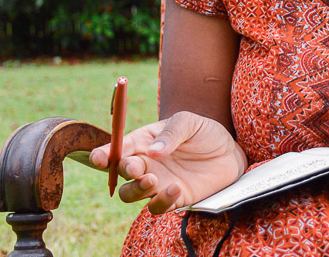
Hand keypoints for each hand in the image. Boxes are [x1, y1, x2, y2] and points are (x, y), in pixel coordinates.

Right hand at [89, 111, 246, 213]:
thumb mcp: (189, 122)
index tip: (99, 158)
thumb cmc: (204, 132)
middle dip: (123, 171)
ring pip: (130, 194)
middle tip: (136, 168)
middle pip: (120, 173)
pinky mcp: (172, 198)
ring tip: (153, 180)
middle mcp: (145, 163)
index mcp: (143, 141)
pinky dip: (161, 201)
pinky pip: (156, 206)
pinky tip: (175, 188)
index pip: (118, 148)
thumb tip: (153, 151)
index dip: (104, 153)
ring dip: (136, 190)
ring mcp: (157, 182)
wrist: (229, 152)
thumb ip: (171, 133)